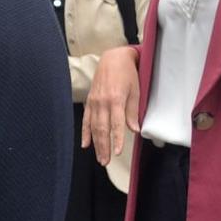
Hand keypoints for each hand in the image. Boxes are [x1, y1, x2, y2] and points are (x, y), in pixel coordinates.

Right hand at [82, 45, 140, 166]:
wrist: (113, 58)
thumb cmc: (127, 74)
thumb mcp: (136, 91)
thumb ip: (133, 111)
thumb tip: (134, 129)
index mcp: (115, 99)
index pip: (116, 124)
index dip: (116, 139)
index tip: (117, 152)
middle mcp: (102, 102)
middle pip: (102, 129)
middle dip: (104, 146)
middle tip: (105, 162)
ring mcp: (94, 102)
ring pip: (93, 127)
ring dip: (96, 143)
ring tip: (99, 158)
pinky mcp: (90, 101)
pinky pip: (86, 119)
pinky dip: (85, 132)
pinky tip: (85, 144)